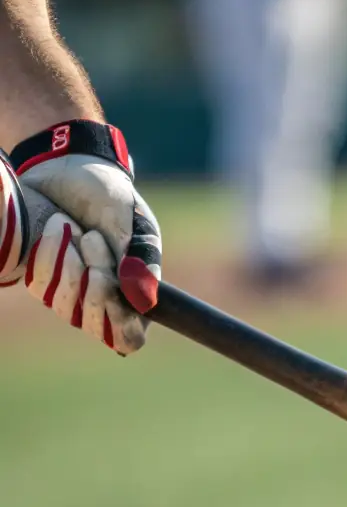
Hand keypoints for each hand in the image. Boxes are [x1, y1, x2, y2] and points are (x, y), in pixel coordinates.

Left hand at [0, 121, 160, 353]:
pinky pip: (43, 285)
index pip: (129, 337)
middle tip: (94, 239)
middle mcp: (103, 304)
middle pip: (97, 327)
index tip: (109, 280)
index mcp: (135, 295)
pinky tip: (59, 226)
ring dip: (72, 265)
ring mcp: (71, 296)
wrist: (71, 168)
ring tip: (77, 228)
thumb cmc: (111, 197)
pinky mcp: (43, 280)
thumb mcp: (135, 224)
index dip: (120, 321)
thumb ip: (141, 261)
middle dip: (96, 285)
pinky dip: (51, 253)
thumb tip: (143, 300)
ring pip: (68, 309)